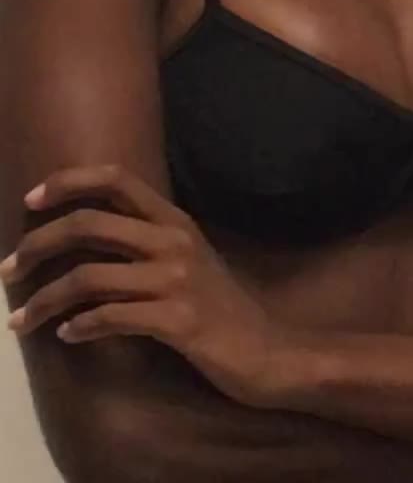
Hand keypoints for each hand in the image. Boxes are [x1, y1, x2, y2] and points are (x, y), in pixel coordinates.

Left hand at [1, 164, 282, 405]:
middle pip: (89, 225)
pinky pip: (112, 318)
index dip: (67, 182)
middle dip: (37, 245)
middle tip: (8, 269)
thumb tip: (84, 236)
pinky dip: (79, 327)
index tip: (31, 201)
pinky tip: (67, 336)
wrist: (270, 351)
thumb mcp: (187, 260)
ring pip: (89, 277)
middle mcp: (173, 240)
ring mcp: (176, 280)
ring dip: (44, 299)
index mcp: (174, 220)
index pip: (115, 179)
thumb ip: (146, 241)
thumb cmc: (221, 307)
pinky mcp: (178, 320)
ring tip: (21, 319)